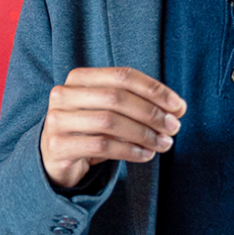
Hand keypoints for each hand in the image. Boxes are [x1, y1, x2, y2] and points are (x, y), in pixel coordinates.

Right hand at [40, 67, 186, 188]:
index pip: (122, 76)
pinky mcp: (58, 146)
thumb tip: (178, 108)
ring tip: (164, 144)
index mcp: (78, 78)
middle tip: (174, 128)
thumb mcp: (108, 110)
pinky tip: (145, 155)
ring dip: (143, 134)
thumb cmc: (89, 130)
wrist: (54, 158)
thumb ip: (137, 103)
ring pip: (109, 122)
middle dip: (151, 113)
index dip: (154, 90)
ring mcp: (57, 120)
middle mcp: (63, 95)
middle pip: (116, 97)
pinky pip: (101, 146)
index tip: (179, 106)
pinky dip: (129, 151)